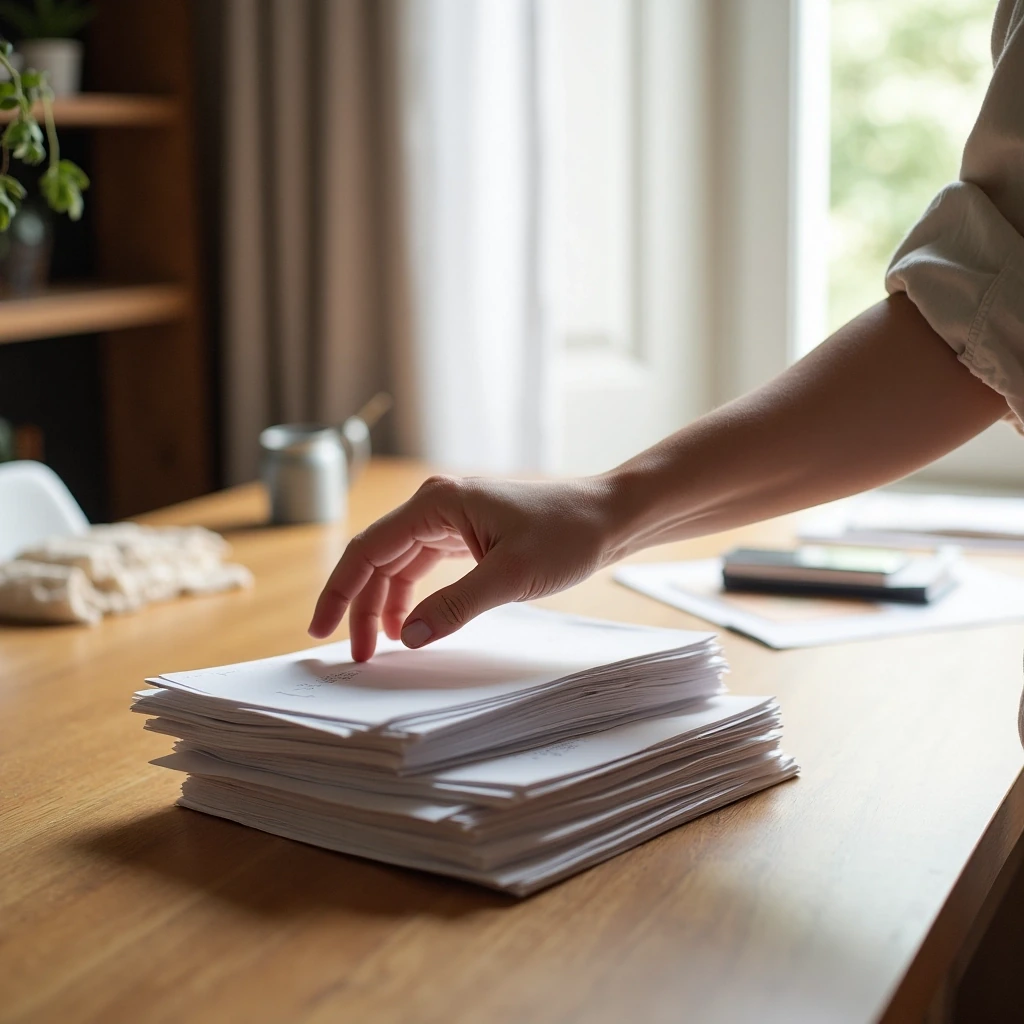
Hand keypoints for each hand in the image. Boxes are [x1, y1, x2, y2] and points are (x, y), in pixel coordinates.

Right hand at [308, 474, 620, 659]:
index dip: (340, 591)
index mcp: (437, 502)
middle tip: (358, 655)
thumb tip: (410, 639)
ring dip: (386, 604)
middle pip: (378, 558)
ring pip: (398, 564)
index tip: (321, 630)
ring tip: (383, 647)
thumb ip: (455, 606)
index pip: (368, 548)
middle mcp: (436, 504)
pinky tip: (412, 623)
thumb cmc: (568, 535)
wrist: (609, 517)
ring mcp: (450, 517)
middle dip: (362, 606)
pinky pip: (422, 565)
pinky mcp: (466, 532)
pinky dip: (412, 595)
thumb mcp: (511, 577)